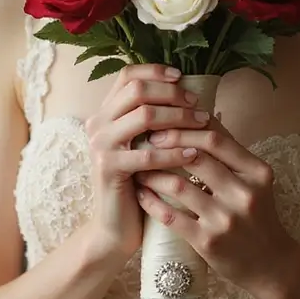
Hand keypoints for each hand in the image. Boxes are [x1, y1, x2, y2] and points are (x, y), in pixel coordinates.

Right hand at [84, 64, 212, 259]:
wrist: (115, 227)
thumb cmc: (138, 184)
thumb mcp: (144, 145)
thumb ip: (155, 121)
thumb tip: (191, 95)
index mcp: (105, 113)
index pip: (127, 75)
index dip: (155, 71)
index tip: (181, 78)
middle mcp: (97, 123)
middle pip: (137, 90)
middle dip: (172, 94)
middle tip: (197, 105)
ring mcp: (100, 145)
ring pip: (143, 116)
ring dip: (178, 118)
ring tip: (202, 124)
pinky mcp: (108, 168)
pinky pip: (147, 153)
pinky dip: (173, 152)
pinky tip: (193, 155)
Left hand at [134, 117, 296, 297]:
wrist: (270, 264)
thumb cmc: (257, 215)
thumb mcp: (254, 181)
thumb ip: (230, 154)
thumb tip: (196, 116)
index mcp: (257, 172)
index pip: (215, 138)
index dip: (185, 128)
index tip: (163, 125)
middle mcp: (243, 194)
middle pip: (196, 157)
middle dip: (165, 145)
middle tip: (145, 141)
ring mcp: (225, 219)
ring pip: (178, 185)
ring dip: (153, 173)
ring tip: (139, 166)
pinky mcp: (208, 242)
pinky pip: (171, 216)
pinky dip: (152, 202)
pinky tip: (142, 194)